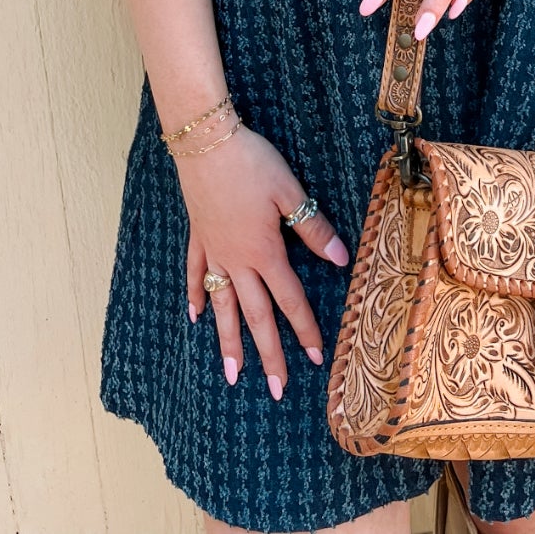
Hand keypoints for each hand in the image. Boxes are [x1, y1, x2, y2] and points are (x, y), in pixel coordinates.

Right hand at [179, 124, 350, 396]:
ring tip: (232, 375)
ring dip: (227, 341)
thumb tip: (341, 258)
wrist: (206, 143)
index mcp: (265, 252)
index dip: (303, 329)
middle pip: (255, 315)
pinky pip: (195, 273)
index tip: (314, 359)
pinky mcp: (198, 237)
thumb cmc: (252, 163)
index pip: (289, 299)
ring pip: (222, 305)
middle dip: (267, 354)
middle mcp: (237, 261)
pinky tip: (194, 317)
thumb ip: (313, 228)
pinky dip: (195, 296)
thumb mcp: (289, 192)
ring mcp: (214, 252)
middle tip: (276, 390)